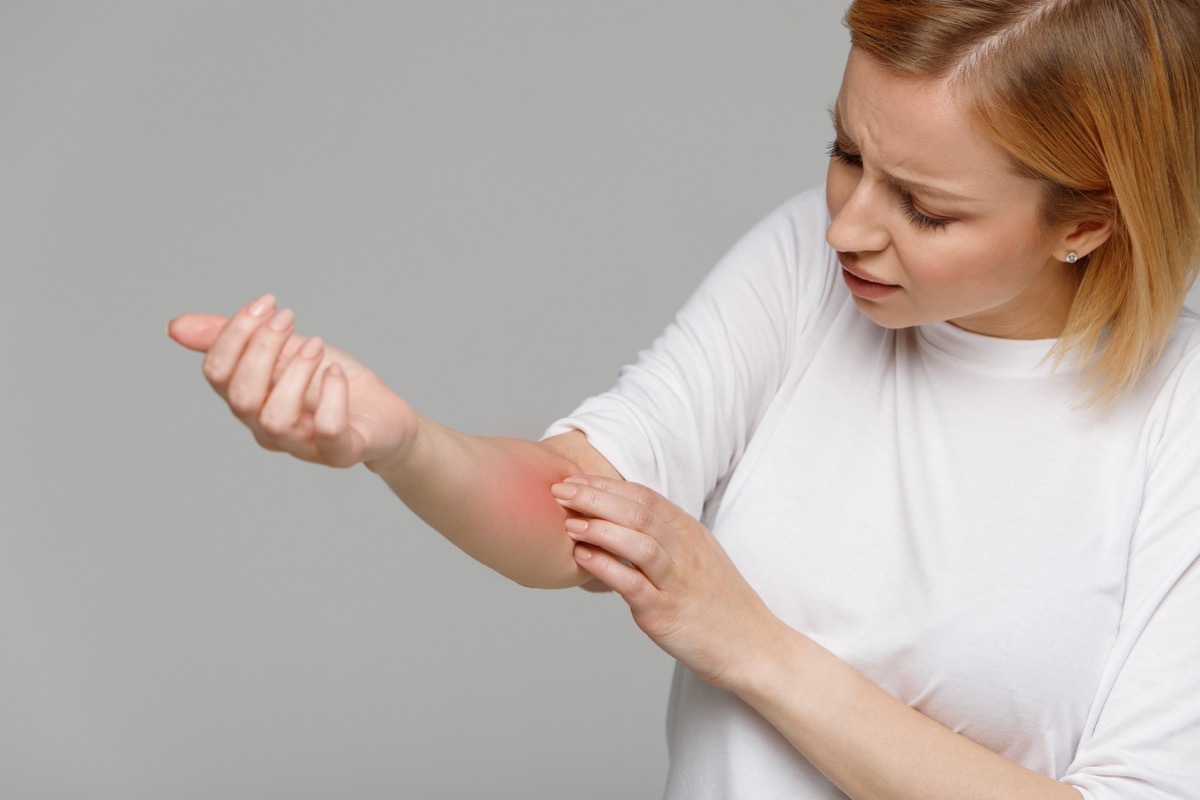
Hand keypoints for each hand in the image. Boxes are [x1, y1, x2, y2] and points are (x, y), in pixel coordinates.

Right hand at [168, 294, 416, 469]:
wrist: (385, 415)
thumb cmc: (331, 382)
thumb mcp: (285, 350)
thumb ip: (234, 339)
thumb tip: (174, 327)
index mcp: (248, 401)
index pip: (216, 373)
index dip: (234, 333)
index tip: (267, 303)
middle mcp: (268, 429)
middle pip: (241, 396)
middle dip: (262, 348)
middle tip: (290, 319)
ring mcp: (303, 446)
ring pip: (273, 419)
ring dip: (294, 373)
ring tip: (316, 346)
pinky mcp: (341, 452)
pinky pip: (327, 431)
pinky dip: (331, 396)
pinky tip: (336, 373)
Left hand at [550, 475, 783, 689]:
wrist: (753, 647)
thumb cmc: (719, 604)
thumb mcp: (698, 558)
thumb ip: (665, 538)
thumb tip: (621, 524)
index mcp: (690, 533)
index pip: (645, 497)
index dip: (606, 486)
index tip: (574, 481)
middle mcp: (685, 551)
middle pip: (638, 512)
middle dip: (595, 497)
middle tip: (560, 491)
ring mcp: (677, 581)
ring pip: (638, 543)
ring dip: (600, 528)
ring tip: (569, 522)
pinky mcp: (667, 613)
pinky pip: (633, 584)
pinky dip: (606, 567)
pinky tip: (583, 557)